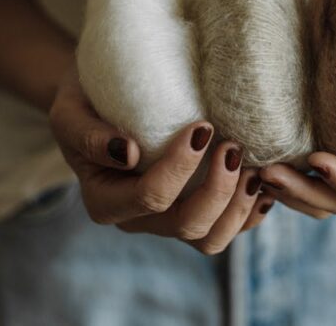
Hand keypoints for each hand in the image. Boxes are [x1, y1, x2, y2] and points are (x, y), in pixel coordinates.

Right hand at [48, 68, 273, 254]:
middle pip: (187, 226)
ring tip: (256, 167)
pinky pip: (228, 226)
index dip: (180, 168)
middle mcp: (138, 219)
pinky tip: (265, 181)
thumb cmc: (83, 101)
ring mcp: (168, 218)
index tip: (201, 127)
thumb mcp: (70, 111)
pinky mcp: (193, 208)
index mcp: (106, 201)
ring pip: (212, 239)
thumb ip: (89, 135)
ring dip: (239, 207)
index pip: (150, 198)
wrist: (101, 96)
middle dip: (218, 190)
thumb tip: (128, 154)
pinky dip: (251, 211)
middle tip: (234, 146)